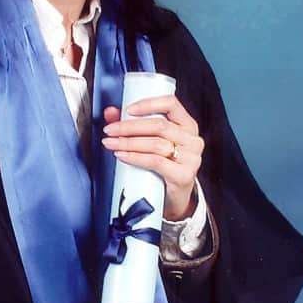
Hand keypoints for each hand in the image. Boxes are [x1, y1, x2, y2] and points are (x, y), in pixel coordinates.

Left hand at [102, 95, 203, 219]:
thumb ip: (131, 124)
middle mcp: (192, 139)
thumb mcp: (150, 142)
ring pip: (155, 143)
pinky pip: (155, 161)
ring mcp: (191, 158)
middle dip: (129, 127)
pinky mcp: (184, 175)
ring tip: (111, 143)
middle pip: (158, 125)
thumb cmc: (162, 166)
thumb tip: (110, 112)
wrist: (173, 198)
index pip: (171, 104)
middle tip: (110, 130)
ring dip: (128, 142)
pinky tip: (122, 155)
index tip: (127, 110)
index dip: (148, 104)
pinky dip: (135, 157)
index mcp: (187, 125)